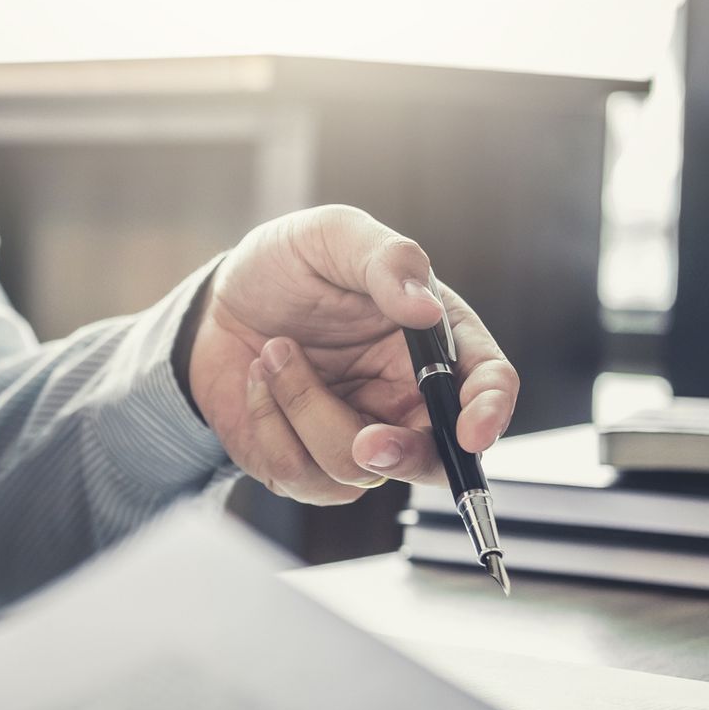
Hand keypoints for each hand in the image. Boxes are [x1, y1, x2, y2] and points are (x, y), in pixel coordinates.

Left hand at [187, 205, 519, 502]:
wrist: (217, 302)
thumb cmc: (288, 265)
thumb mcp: (335, 236)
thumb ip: (388, 261)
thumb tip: (426, 310)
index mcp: (434, 343)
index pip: (487, 384)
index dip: (491, 412)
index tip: (473, 432)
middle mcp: (405, 399)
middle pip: (434, 460)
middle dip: (404, 456)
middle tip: (369, 441)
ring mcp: (357, 437)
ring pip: (354, 467)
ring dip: (304, 406)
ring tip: (274, 351)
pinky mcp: (306, 464)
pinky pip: (298, 473)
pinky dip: (269, 422)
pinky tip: (259, 380)